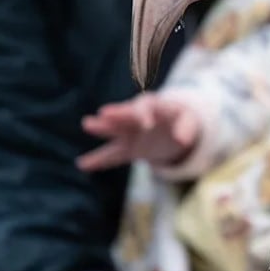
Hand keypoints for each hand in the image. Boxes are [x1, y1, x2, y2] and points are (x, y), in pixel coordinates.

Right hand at [77, 93, 200, 171]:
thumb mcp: (187, 121)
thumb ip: (186, 129)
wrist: (174, 129)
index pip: (145, 108)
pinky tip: (82, 164)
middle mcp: (136, 118)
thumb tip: (182, 141)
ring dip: (102, 128)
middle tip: (104, 113)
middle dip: (116, 114)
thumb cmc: (181, 119)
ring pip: (114, 131)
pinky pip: (112, 155)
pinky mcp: (128, 149)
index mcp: (152, 106)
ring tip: (87, 124)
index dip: (145, 115)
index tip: (147, 124)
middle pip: (125, 115)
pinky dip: (99, 160)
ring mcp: (130, 133)